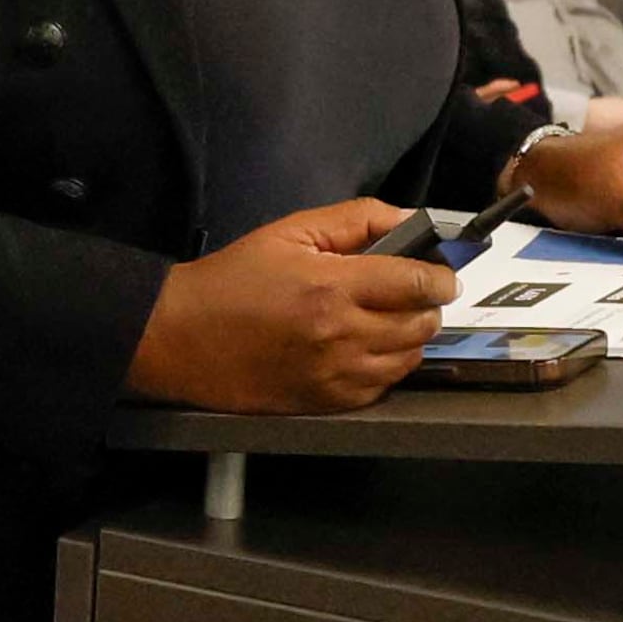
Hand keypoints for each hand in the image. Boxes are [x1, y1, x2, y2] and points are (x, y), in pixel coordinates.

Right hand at [125, 198, 455, 414]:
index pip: (418, 283)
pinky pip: (382, 387)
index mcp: (333, 286)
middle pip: (421, 324)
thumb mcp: (290, 232)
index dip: (441, 276)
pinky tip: (364, 349)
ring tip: (387, 321)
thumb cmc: (233, 279)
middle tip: (409, 294)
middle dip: (426, 306)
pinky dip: (385, 368)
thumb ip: (355, 220)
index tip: (442, 273)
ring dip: (408, 338)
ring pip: (408, 359)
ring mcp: (336, 375)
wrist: (181, 337)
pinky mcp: (326, 402)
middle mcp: (342, 335)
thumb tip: (408, 220)